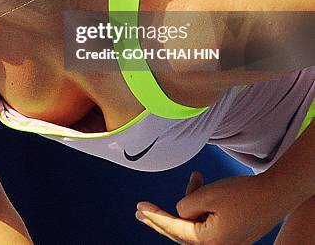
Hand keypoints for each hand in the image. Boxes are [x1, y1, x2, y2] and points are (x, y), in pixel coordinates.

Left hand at [135, 171, 284, 243]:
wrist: (274, 195)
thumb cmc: (242, 194)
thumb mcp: (208, 195)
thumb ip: (187, 205)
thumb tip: (180, 212)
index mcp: (208, 241)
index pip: (174, 228)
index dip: (154, 216)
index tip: (139, 207)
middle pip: (179, 232)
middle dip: (159, 219)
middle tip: (139, 211)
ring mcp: (222, 242)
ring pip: (194, 221)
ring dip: (190, 199)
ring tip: (196, 176)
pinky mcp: (228, 234)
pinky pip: (205, 220)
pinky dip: (201, 203)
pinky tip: (200, 181)